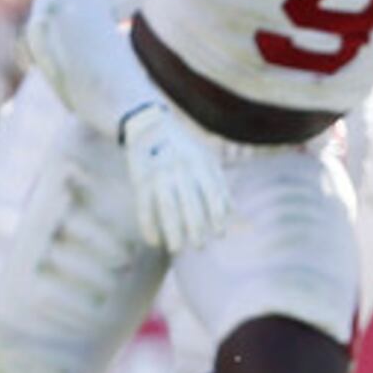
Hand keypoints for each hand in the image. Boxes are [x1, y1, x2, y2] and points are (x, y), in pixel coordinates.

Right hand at [119, 101, 229, 252]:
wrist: (148, 122)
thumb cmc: (183, 145)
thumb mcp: (205, 156)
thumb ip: (219, 182)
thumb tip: (232, 212)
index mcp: (200, 162)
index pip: (212, 194)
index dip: (217, 216)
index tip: (220, 235)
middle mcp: (180, 168)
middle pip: (190, 204)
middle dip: (196, 228)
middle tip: (200, 246)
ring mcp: (159, 173)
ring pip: (167, 208)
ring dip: (173, 231)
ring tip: (177, 249)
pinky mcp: (140, 178)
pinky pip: (144, 207)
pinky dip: (148, 226)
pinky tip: (154, 241)